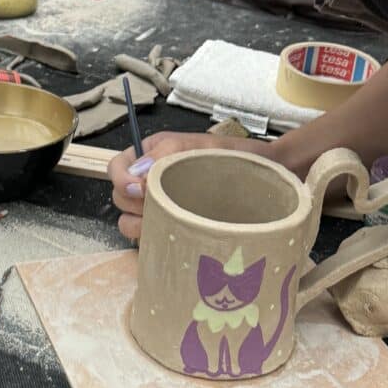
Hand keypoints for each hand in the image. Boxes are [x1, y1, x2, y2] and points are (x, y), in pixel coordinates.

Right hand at [108, 131, 263, 239]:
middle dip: (134, 205)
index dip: (120, 179)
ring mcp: (162, 207)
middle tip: (164, 206)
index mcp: (153, 154)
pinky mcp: (172, 229)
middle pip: (119, 197)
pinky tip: (178, 236)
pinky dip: (155, 240)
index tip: (139, 191)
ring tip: (170, 222)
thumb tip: (135, 177)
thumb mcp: (201, 147)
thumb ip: (166, 154)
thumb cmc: (238, 158)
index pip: (117, 166)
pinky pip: (149, 240)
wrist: (270, 180)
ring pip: (129, 222)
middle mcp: (152, 181)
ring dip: (143, 225)